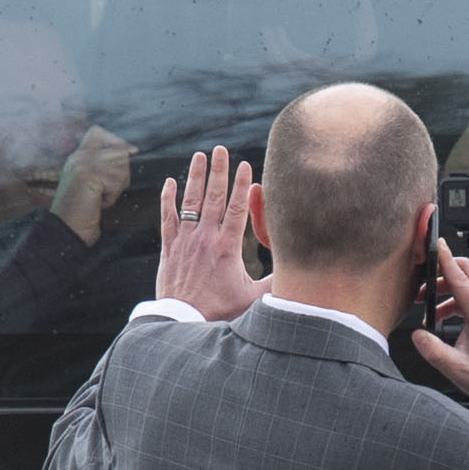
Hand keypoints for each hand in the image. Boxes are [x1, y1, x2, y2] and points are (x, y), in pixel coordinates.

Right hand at [50, 126, 135, 245]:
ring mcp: (81, 165)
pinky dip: (112, 196)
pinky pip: (116, 182)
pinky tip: (98, 204)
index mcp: (76, 157)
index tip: (119, 161)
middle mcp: (78, 157)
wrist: (65, 232)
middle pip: (118, 150)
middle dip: (121, 173)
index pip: (98, 132)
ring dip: (117, 187)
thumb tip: (131, 149)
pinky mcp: (86, 176)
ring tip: (99, 198)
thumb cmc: (81, 213)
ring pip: (120, 166)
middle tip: (104, 191)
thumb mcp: (90, 184)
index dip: (115, 144)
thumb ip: (104, 166)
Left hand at [154, 146, 259, 319]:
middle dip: (218, 170)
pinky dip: (168, 199)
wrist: (182, 321)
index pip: (237, 208)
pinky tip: (170, 183)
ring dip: (195, 177)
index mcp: (227, 247)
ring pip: (190, 202)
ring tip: (199, 156)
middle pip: (214, 197)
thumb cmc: (219, 311)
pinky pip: (168, 218)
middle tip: (220, 148)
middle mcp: (205, 238)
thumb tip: (300, 273)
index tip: (246, 165)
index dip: (242, 185)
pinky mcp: (169, 248)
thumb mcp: (253, 299)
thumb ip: (276, 282)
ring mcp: (185, 241)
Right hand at [408, 238, 468, 404]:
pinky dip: (457, 301)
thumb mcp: (454, 366)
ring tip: (430, 311)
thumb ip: (431, 349)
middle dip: (443, 274)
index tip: (436, 244)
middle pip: (467, 272)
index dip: (444, 259)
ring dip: (448, 291)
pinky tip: (445, 319)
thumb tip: (417, 335)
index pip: (459, 277)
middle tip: (424, 287)